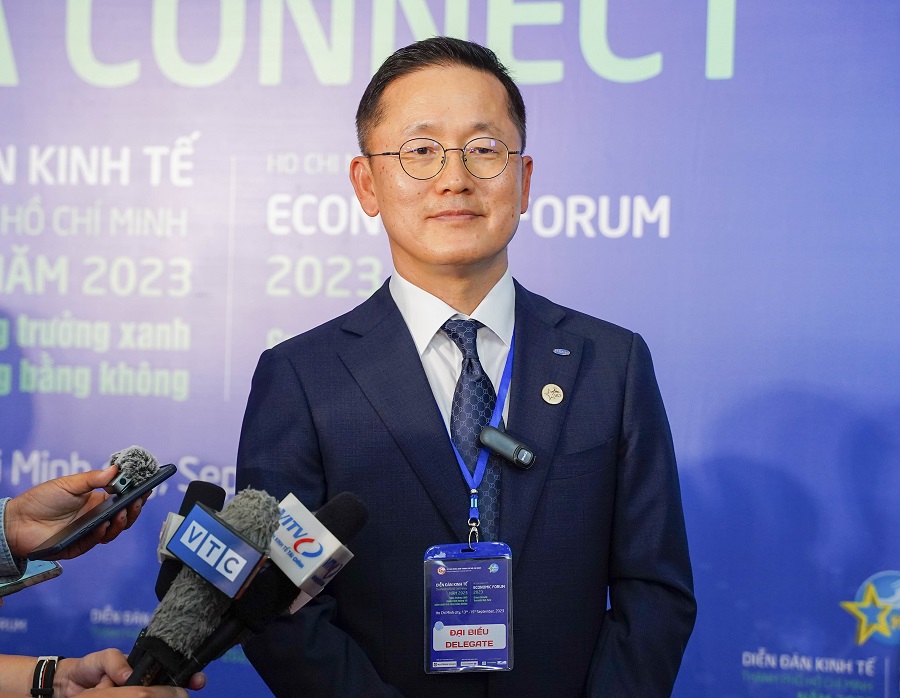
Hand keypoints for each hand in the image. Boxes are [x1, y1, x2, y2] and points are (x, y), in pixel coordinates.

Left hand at [4, 466, 147, 558]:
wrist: (17, 521)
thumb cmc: (41, 499)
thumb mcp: (69, 484)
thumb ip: (93, 478)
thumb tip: (115, 470)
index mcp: (96, 500)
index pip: (123, 498)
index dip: (136, 495)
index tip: (147, 488)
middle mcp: (96, 516)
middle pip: (124, 516)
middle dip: (135, 509)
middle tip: (137, 502)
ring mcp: (89, 531)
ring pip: (115, 531)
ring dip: (122, 522)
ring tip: (121, 514)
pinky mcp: (80, 545)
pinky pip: (97, 541)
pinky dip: (103, 533)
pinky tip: (103, 524)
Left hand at [56, 649, 205, 695]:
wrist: (66, 687)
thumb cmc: (88, 668)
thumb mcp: (102, 658)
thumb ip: (115, 661)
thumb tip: (128, 676)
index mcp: (143, 668)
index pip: (171, 668)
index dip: (187, 673)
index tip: (196, 679)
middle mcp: (144, 683)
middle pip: (170, 686)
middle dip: (184, 686)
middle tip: (195, 685)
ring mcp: (135, 695)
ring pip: (157, 695)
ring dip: (168, 695)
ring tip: (165, 693)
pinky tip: (148, 697)